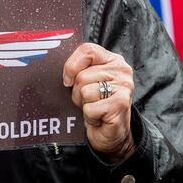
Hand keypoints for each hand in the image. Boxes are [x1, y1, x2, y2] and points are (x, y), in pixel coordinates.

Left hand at [63, 43, 135, 162]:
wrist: (111, 132)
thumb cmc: (95, 103)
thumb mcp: (86, 81)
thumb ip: (78, 69)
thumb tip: (59, 69)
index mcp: (112, 60)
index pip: (87, 50)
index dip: (71, 66)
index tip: (68, 80)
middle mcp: (121, 71)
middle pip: (82, 75)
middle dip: (77, 92)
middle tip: (88, 100)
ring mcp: (124, 87)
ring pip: (85, 91)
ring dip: (84, 104)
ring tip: (94, 107)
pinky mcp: (121, 104)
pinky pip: (90, 108)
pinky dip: (89, 116)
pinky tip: (99, 117)